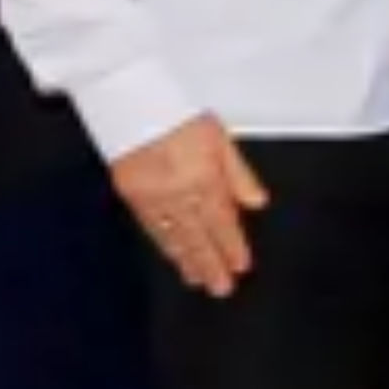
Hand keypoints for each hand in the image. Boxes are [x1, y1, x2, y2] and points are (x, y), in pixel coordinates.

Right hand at [114, 116, 273, 297]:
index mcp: (204, 177)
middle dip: (211, 265)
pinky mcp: (130, 193)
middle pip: (198, 237)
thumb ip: (240, 175)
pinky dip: (164, 244)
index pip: (223, 223)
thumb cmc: (176, 113)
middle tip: (220, 287)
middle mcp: (178, 192)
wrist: (130, 100)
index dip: (232, 247)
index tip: (241, 266)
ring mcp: (151, 195)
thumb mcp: (221, 139)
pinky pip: (151, 227)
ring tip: (197, 278)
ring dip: (187, 260)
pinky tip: (171, 254)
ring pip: (174, 236)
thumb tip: (257, 202)